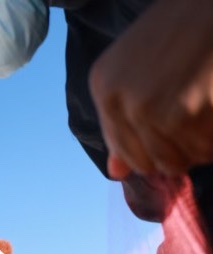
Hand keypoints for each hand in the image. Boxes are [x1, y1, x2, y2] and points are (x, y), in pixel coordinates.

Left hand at [89, 0, 212, 177]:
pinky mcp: (187, 115)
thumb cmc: (181, 27)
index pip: (125, 153)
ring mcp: (153, 110)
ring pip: (180, 161)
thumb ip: (122, 121)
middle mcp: (123, 102)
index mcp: (104, 88)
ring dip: (199, 144)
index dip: (153, 149)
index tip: (171, 127)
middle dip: (176, 150)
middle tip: (193, 116)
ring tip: (204, 109)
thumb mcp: (136, 66)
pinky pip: (206, 149)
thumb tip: (116, 173)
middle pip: (152, 164)